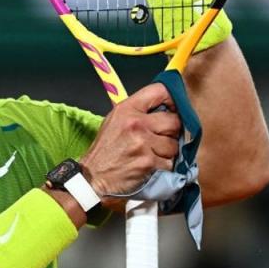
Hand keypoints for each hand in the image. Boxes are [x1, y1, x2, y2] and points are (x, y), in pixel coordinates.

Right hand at [81, 83, 181, 209]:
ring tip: (152, 153)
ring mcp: (143, 144)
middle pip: (174, 121)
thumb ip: (138, 111)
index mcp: (127, 109)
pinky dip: (164, 166)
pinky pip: (170, 162)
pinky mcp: (149, 163)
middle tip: (162, 137)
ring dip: (168, 151)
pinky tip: (151, 165)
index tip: (174, 107)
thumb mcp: (115, 120)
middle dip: (172, 131)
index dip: (173, 98)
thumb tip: (166, 108)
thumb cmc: (105, 149)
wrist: (93, 177)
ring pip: (174, 144)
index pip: (160, 91)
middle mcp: (136, 124)